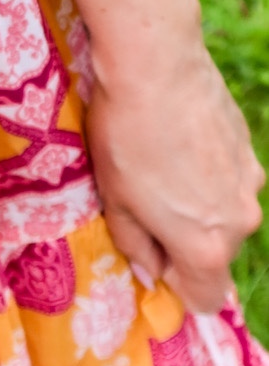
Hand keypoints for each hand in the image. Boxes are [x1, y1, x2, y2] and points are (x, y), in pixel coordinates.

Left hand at [86, 31, 264, 312]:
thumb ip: (135, 245)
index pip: (206, 299)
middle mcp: (240, 222)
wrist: (156, 66)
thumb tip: (149, 269)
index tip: (151, 256)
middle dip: (183, 239)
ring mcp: (250, 182)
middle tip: (145, 200)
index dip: (175, 284)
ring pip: (223, 212)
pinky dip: (208, 171)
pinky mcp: (250, 148)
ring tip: (160, 162)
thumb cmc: (125, 137)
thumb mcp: (115, 199)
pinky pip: (228, 177)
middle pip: (215, 253)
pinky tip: (178, 138)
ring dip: (197, 203)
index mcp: (206, 247)